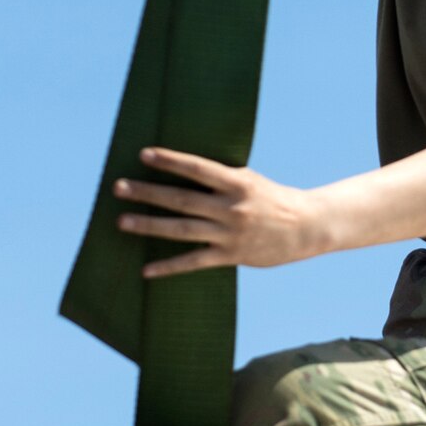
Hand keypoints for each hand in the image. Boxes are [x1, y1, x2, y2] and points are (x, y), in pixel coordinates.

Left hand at [115, 147, 323, 277]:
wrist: (306, 227)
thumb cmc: (272, 199)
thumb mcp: (249, 180)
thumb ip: (220, 178)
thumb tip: (184, 168)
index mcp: (237, 182)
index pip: (197, 168)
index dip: (171, 161)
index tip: (143, 155)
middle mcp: (231, 207)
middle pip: (181, 199)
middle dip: (148, 192)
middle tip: (118, 187)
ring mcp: (229, 233)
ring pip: (182, 229)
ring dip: (149, 225)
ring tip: (122, 221)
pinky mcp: (231, 256)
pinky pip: (194, 261)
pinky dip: (169, 266)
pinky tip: (146, 270)